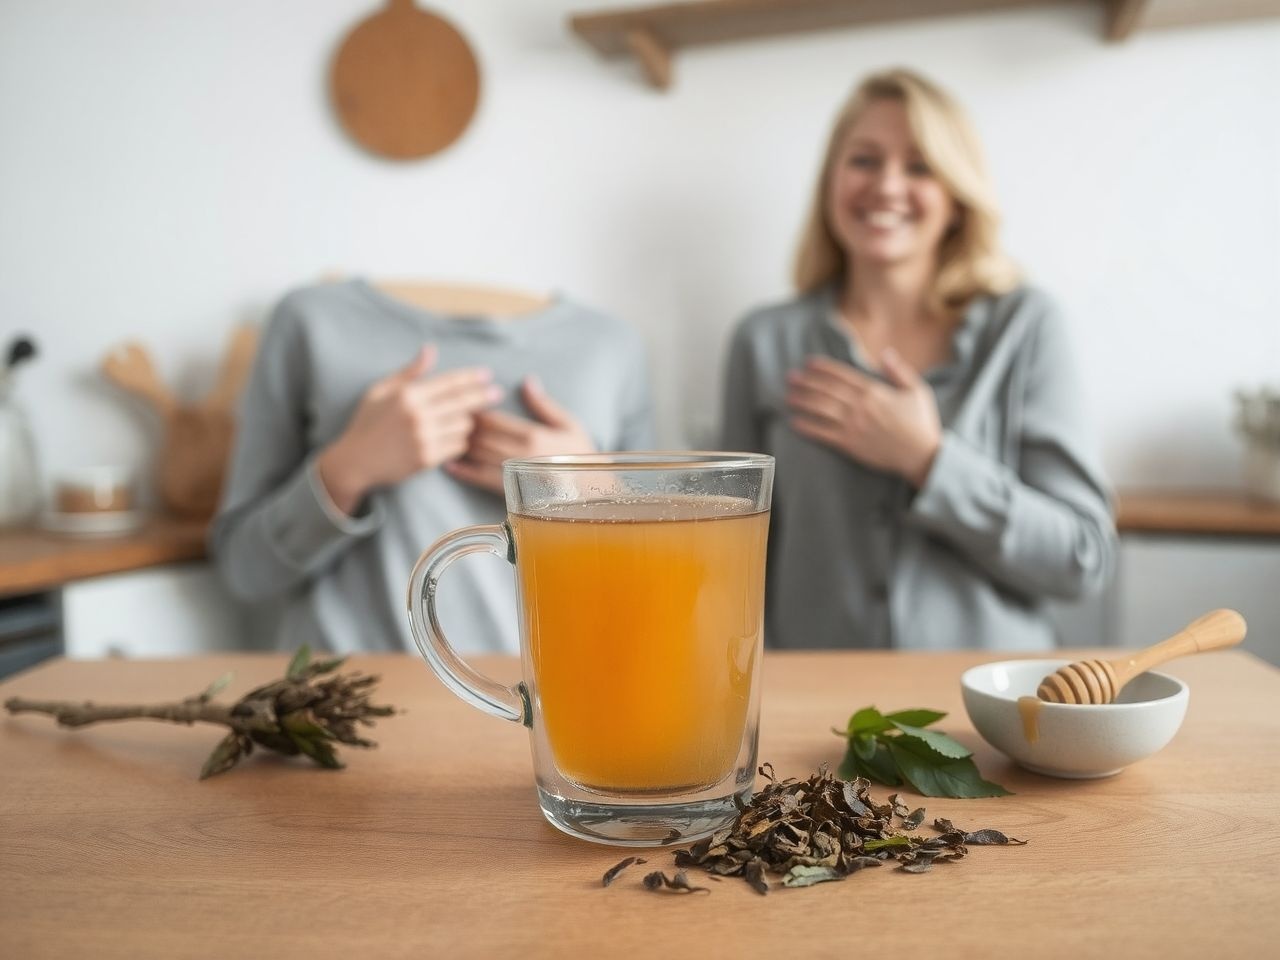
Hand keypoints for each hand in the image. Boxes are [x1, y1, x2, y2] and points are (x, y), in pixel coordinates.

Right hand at [318, 346, 500, 513]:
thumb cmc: (367, 422)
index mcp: (407, 395)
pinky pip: (457, 446)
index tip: (487, 374)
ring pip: (463, 425)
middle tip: (497, 393)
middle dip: (483, 396)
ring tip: (465, 421)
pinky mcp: (427, 459)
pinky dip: (459, 441)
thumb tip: (430, 349)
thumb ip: (409, 372)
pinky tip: (455, 439)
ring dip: (467, 422)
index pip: (448, 382)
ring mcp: (423, 438)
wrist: (355, 461)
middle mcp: (417, 415)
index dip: (471, 377)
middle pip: (462, 402)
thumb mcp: (381, 391)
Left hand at [445, 376, 595, 492]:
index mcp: (532, 435)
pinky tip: (450, 464)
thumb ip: (544, 404)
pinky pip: (479, 480)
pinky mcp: (510, 493)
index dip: (473, 410)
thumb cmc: (581, 456)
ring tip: (444, 436)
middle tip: (445, 418)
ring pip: (475, 456)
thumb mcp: (569, 424)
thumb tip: (527, 380)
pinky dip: (462, 471)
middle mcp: (518, 455)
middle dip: (461, 426)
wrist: (592, 493)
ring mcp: (512, 475)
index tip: (461, 403)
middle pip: (478, 436)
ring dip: (458, 446)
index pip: (492, 419)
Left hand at [786, 349, 941, 486]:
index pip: (842, 375)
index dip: (823, 368)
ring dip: (803, 401)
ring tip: (789, 397)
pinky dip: (808, 427)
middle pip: (826, 390)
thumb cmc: (921, 423)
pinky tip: (795, 422)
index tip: (809, 363)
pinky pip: (823, 434)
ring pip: (821, 409)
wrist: (921, 456)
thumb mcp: (917, 391)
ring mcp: (853, 425)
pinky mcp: (850, 444)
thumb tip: (886, 352)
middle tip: (790, 377)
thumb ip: (899, 371)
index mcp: (874, 391)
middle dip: (806, 382)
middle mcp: (860, 406)